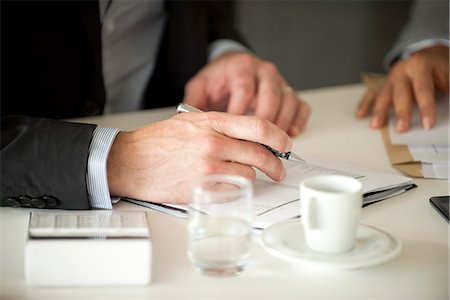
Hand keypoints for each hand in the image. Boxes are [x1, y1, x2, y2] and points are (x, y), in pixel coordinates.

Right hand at [106, 112, 291, 203]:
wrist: (130, 161)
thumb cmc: (157, 141)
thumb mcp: (190, 121)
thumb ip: (219, 125)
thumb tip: (247, 135)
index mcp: (211, 122)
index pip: (258, 126)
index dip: (279, 136)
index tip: (286, 143)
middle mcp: (213, 143)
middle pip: (259, 153)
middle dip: (274, 164)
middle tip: (278, 169)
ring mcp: (208, 167)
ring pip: (249, 174)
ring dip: (249, 176)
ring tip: (239, 174)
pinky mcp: (202, 188)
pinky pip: (232, 191)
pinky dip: (233, 189)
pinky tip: (224, 185)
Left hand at [183, 52, 310, 136]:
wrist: (231, 67)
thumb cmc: (218, 80)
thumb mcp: (200, 87)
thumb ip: (193, 103)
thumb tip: (185, 125)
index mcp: (240, 66)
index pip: (244, 89)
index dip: (241, 113)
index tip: (234, 135)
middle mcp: (263, 71)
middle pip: (271, 95)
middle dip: (265, 122)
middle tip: (258, 145)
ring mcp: (279, 81)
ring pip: (289, 100)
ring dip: (283, 124)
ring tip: (274, 145)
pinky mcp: (289, 91)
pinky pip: (301, 105)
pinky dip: (299, 121)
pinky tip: (291, 134)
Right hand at [356, 46, 448, 131]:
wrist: (428, 54)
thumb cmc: (440, 67)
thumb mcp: (449, 73)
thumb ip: (448, 87)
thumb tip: (448, 110)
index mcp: (421, 65)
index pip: (423, 89)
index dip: (426, 108)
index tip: (427, 124)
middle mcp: (403, 70)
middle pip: (400, 93)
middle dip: (401, 112)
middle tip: (401, 128)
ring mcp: (391, 78)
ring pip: (383, 94)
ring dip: (379, 111)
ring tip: (376, 125)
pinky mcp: (383, 84)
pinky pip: (372, 94)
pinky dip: (365, 104)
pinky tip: (360, 115)